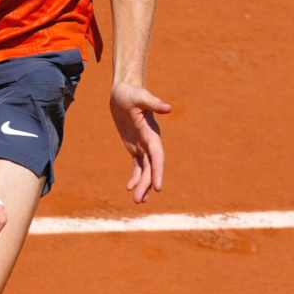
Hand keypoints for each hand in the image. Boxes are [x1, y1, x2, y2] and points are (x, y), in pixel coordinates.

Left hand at [109, 82, 171, 202]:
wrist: (124, 91)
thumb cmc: (131, 93)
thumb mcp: (140, 97)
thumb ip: (153, 103)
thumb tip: (168, 108)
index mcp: (152, 133)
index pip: (157, 156)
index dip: (158, 172)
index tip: (157, 187)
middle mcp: (150, 142)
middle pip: (150, 167)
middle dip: (147, 184)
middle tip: (140, 201)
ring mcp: (143, 145)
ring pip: (145, 170)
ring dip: (142, 185)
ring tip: (137, 201)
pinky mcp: (135, 146)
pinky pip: (137, 165)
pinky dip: (135, 177)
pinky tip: (130, 188)